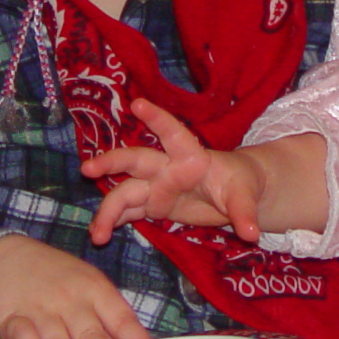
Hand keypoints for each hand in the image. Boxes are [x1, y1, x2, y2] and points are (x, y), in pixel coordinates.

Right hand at [0, 234, 163, 338]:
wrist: (10, 258)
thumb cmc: (60, 281)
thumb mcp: (92, 296)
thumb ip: (114, 331)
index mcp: (97, 292)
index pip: (121, 320)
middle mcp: (71, 301)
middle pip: (90, 336)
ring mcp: (41, 310)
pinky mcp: (12, 318)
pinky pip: (24, 336)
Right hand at [82, 99, 265, 243]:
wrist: (235, 194)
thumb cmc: (241, 183)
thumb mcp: (246, 195)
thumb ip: (244, 213)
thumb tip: (251, 232)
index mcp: (190, 157)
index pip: (173, 133)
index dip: (157, 118)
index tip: (137, 104)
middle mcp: (167, 168)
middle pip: (135, 160)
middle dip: (111, 162)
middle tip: (87, 169)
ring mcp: (156, 187)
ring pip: (125, 193)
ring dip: (109, 210)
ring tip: (97, 235)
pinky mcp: (153, 205)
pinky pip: (128, 211)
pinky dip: (114, 221)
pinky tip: (100, 234)